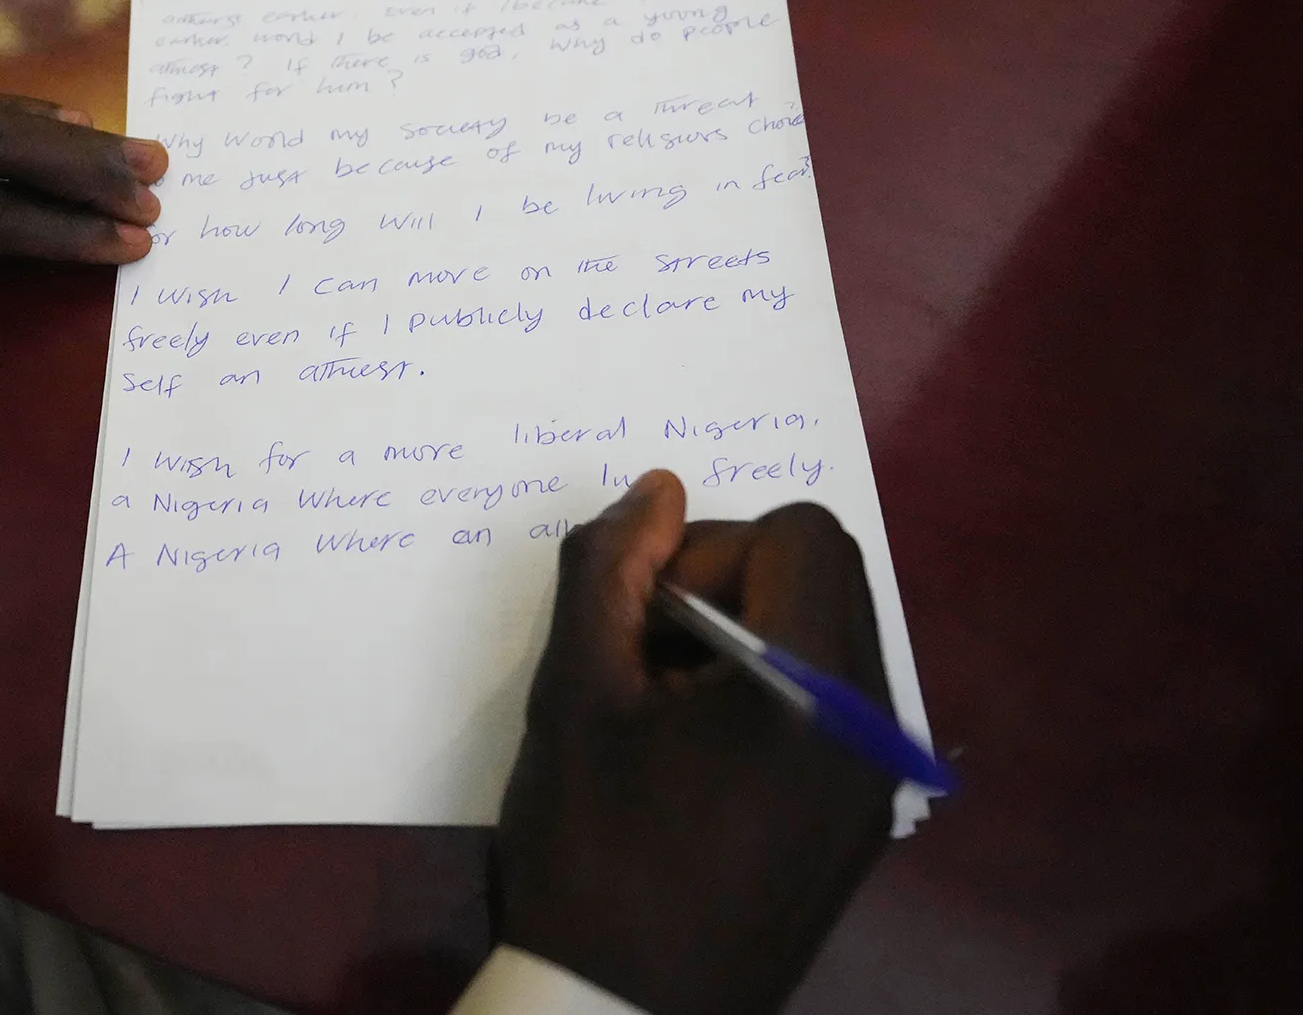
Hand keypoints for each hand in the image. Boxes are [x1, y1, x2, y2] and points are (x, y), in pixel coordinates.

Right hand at [494, 470, 896, 1014]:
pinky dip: (777, 698)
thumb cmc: (591, 846)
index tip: (649, 624)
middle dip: (733, 590)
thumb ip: (610, 571)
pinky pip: (840, 708)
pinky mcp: (866, 824)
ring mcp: (879, 782)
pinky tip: (707, 766)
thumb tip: (657, 491)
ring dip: (752, 642)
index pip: (802, 534)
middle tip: (652, 666)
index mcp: (813, 690)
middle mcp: (874, 727)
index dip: (713, 551)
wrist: (622, 1010)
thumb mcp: (575, 694)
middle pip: (828, 579)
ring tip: (674, 718)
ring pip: (833, 639)